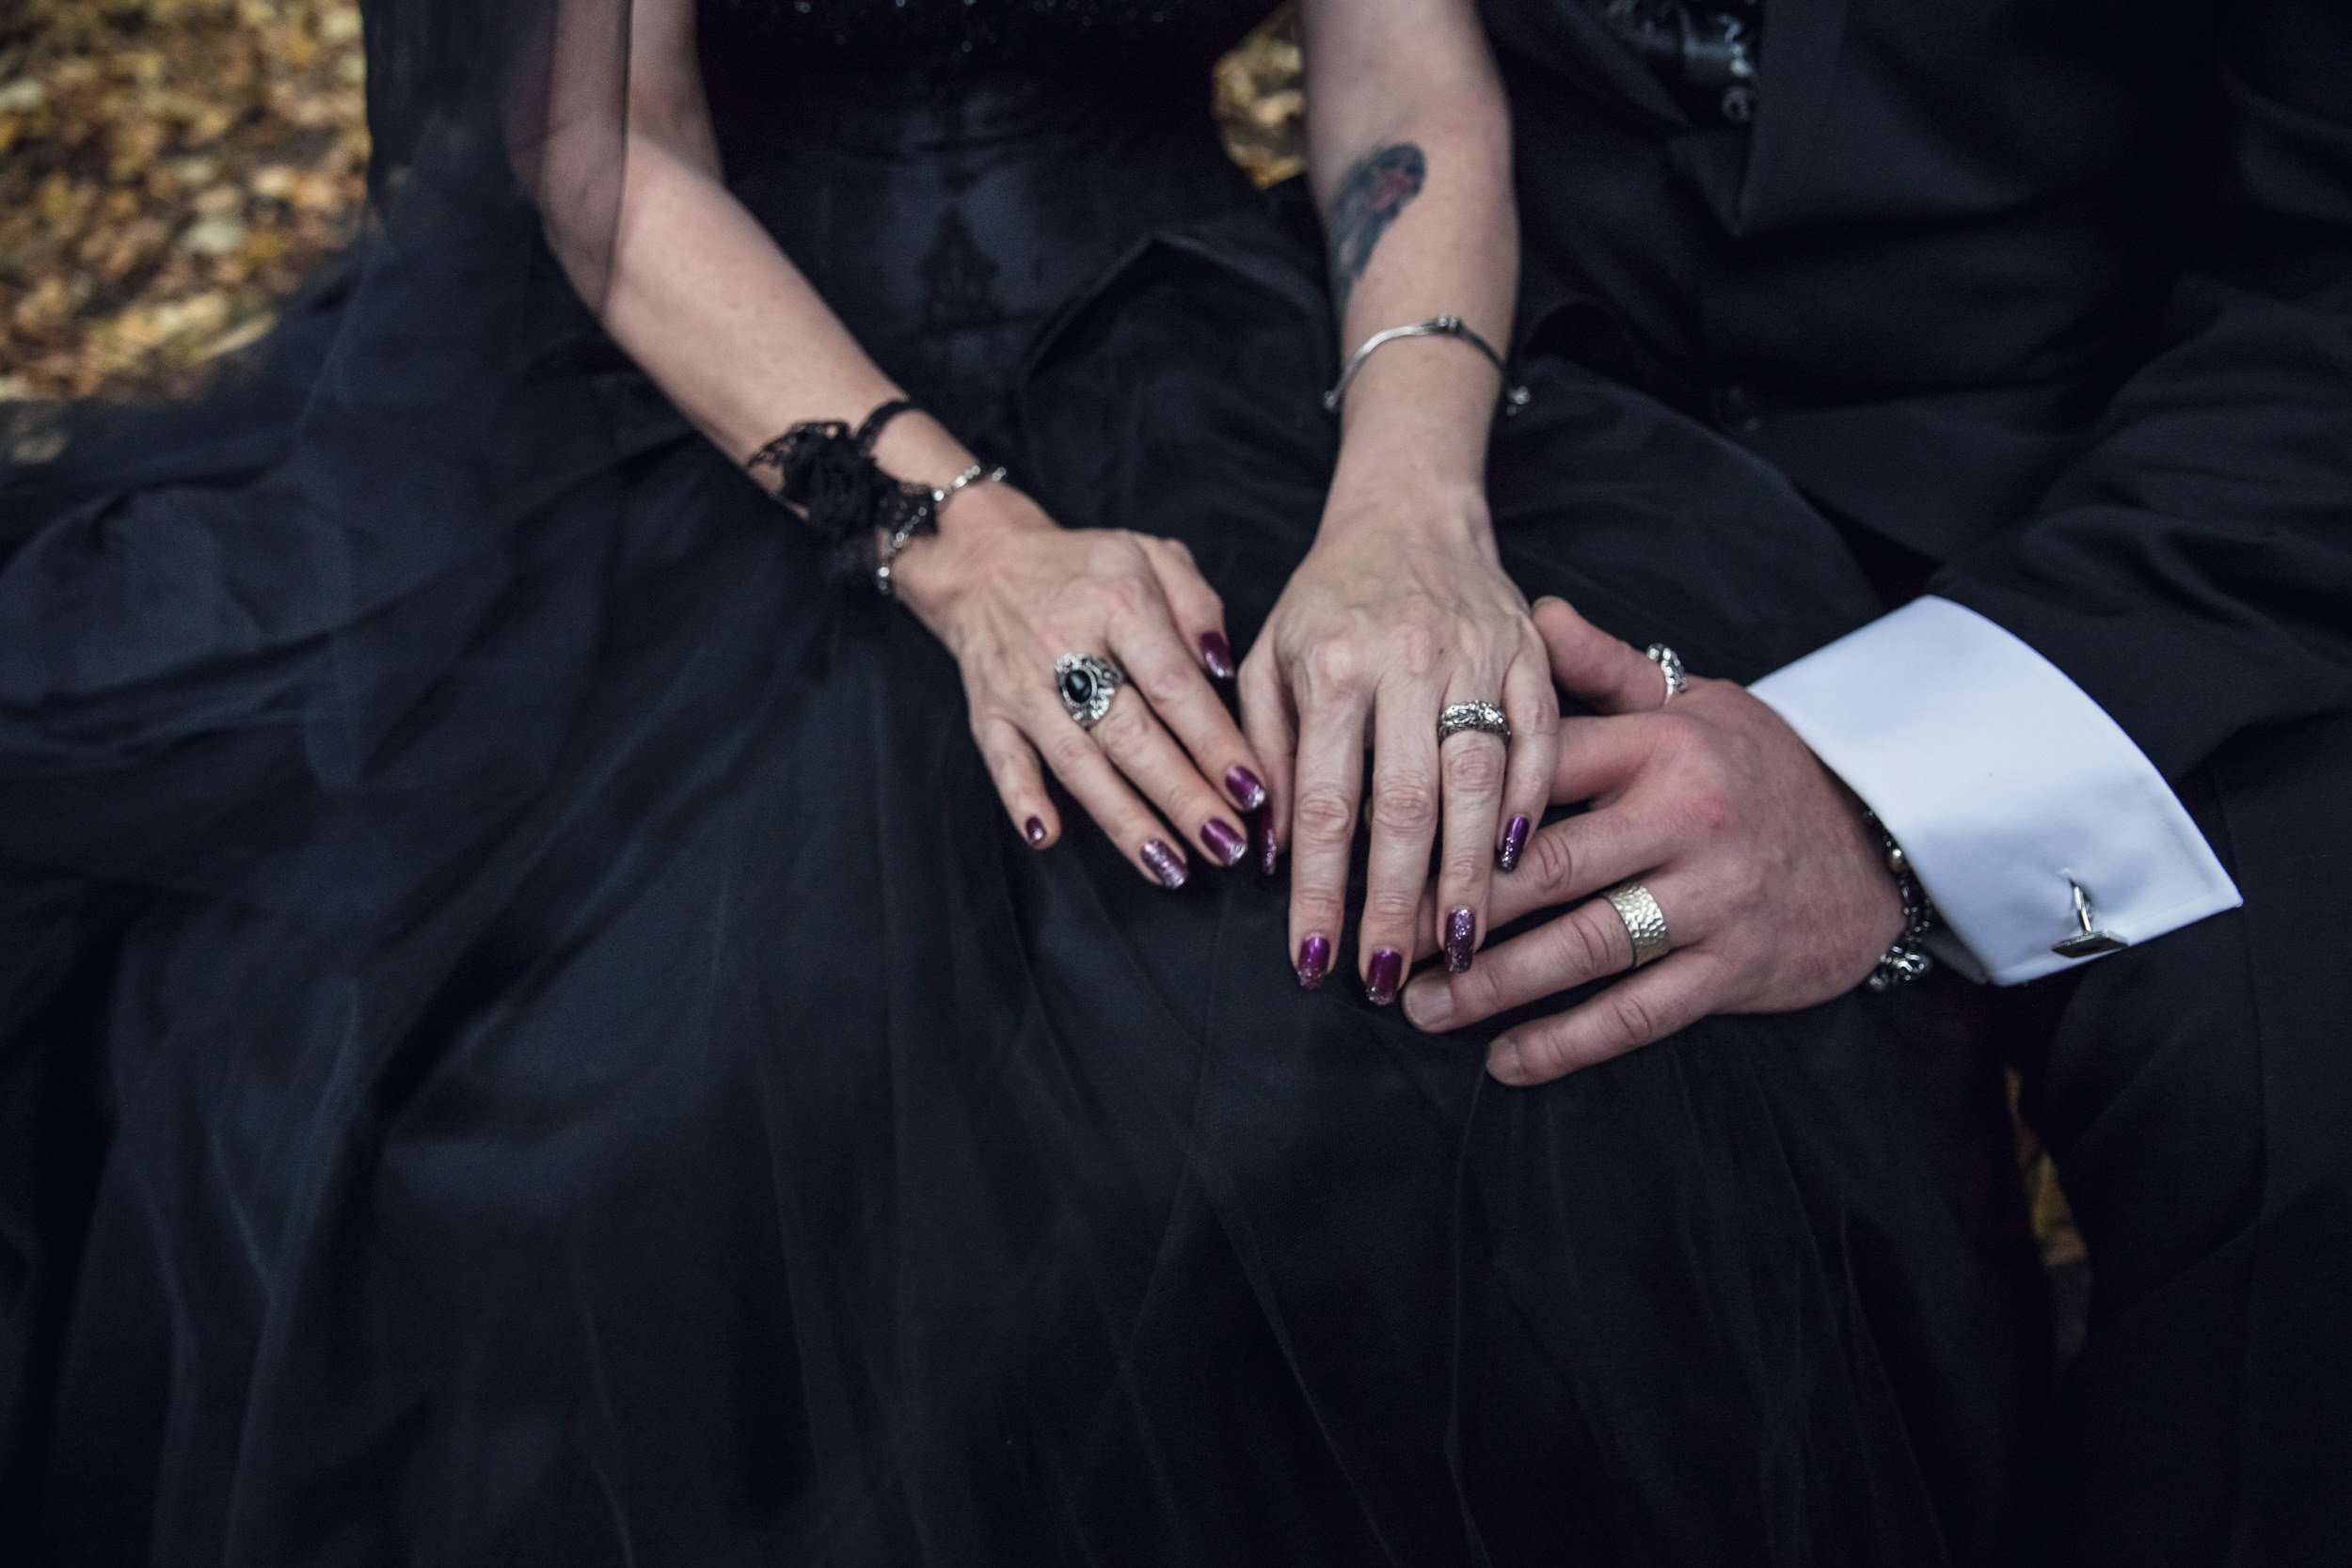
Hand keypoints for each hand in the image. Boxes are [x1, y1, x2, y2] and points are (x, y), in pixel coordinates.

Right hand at [897, 485, 1268, 886]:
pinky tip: (1050, 838)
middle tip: (1226, 844)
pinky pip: (1002, 761)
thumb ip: (1198, 606)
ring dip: (1124, 820)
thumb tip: (1223, 668)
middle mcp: (1068, 647)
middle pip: (1131, 736)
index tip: (1252, 790)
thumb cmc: (1087, 567)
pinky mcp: (987, 712)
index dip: (1214, 744)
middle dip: (1182, 796)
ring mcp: (1023, 686)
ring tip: (1171, 867)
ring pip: (1077, 762)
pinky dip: (1022, 799)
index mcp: (1118, 603)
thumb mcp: (1152, 554)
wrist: (985, 562)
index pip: (1174, 687)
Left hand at [1239, 483, 1558, 999]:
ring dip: (1471, 875)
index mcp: (1333, 665)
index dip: (1320, 888)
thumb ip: (1262, 752)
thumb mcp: (1270, 661)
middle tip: (1388, 977)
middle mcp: (1408, 662)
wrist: (1410, 515)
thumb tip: (1262, 854)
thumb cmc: (1327, 602)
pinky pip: (1543, 741)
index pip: (1324, 800)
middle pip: (1406, 805)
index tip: (1314, 958)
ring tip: (1461, 950)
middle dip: (1397, 903)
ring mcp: (1478, 657)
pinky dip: (1533, 805)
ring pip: (1479, 782)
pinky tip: (1517, 865)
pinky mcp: (1531, 656)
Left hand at [1400, 598, 1904, 1083]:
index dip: (1450, 802)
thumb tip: (1533, 610)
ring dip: (1492, 985)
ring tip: (1420, 1004)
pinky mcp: (1733, 968)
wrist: (1877, 844)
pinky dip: (1567, 1042)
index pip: (1538, 767)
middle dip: (1453, 908)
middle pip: (1545, 868)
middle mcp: (1685, 820)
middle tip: (1381, 936)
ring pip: (1583, 946)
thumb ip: (1604, 669)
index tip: (1376, 832)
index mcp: (1660, 745)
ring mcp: (1711, 899)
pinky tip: (1504, 1061)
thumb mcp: (1693, 702)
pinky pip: (1638, 1012)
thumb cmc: (1757, 767)